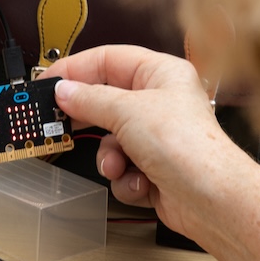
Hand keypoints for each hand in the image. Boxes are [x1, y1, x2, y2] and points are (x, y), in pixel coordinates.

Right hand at [45, 46, 259, 260]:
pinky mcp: (155, 169)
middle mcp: (160, 103)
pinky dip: (126, 179)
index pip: (108, 60)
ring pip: (111, 142)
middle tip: (59, 123)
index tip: (47, 82)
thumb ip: (89, 99)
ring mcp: (157, 138)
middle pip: (107, 103)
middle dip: (89, 120)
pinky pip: (122, 169)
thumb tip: (64, 91)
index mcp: (161, 74)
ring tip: (119, 165)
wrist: (212, 200)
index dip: (75, 70)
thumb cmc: (187, 147)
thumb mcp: (127, 111)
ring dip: (110, 158)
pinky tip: (140, 183)